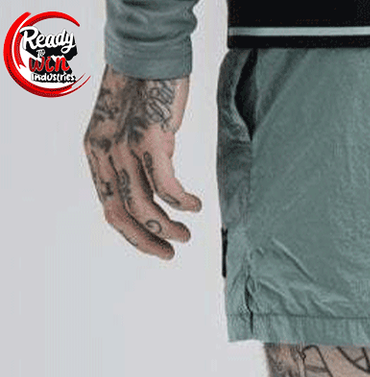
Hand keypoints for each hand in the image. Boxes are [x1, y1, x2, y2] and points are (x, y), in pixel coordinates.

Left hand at [83, 64, 200, 258]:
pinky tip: (195, 205)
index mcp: (97, 154)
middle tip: (172, 250)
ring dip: (168, 226)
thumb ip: (133, 163)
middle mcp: (105, 153)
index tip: (159, 247)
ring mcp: (124, 147)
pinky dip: (183, 203)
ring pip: (143, 205)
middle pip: (122, 214)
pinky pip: (166, 186)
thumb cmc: (145, 94)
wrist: (150, 56)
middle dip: (149, 240)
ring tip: (187, 232)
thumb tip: (154, 193)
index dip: (135, 236)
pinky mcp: (148, 139)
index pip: (110, 209)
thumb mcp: (129, 133)